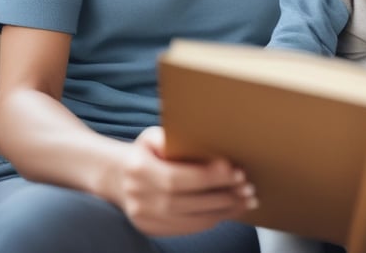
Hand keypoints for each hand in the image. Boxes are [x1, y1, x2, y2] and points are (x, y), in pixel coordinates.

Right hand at [113, 126, 257, 235]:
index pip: (177, 178)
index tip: (235, 170)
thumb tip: (207, 138)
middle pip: (188, 202)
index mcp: (139, 169)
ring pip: (191, 220)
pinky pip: (187, 228)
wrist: (117, 177)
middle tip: (248, 187)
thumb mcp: (153, 136)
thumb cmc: (145, 151)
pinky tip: (229, 210)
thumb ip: (173, 137)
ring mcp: (144, 218)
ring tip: (246, 200)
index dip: (208, 177)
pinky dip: (212, 219)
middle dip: (223, 195)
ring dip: (223, 211)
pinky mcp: (152, 229)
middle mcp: (139, 197)